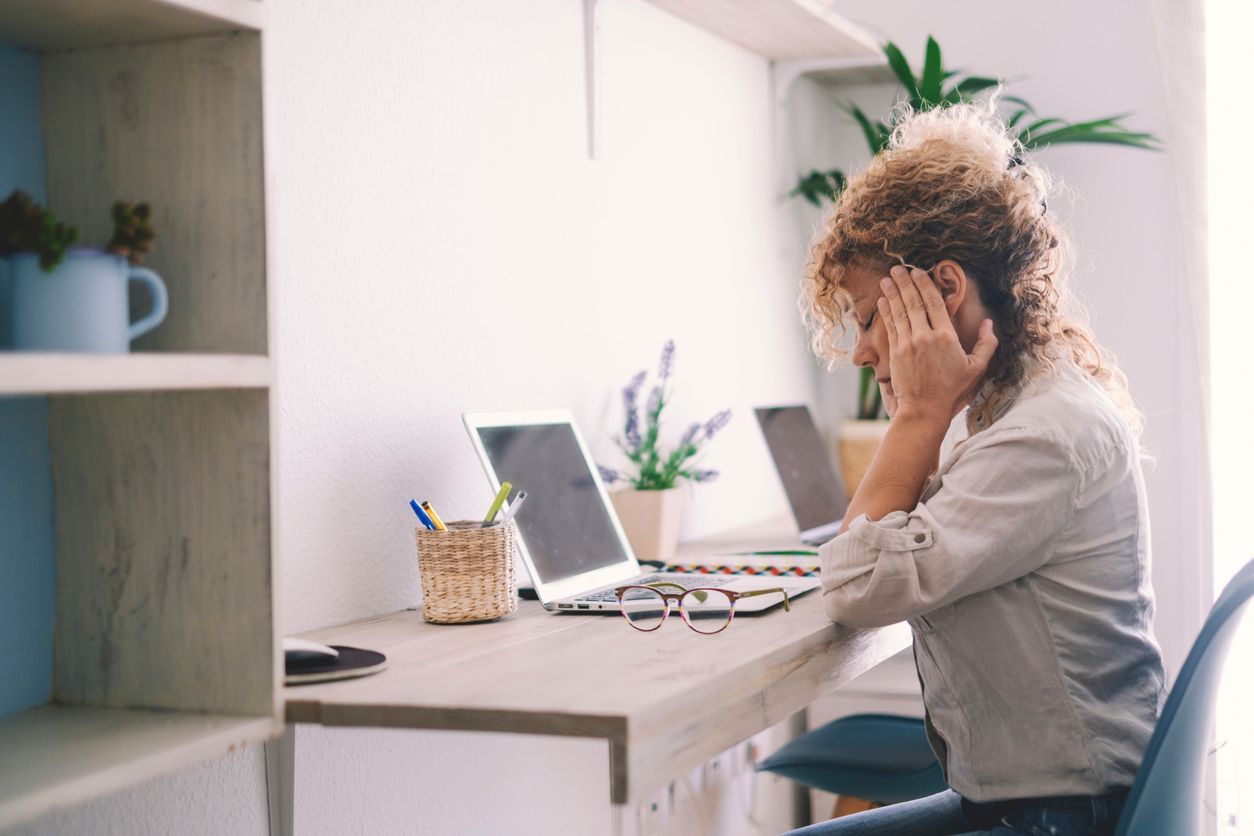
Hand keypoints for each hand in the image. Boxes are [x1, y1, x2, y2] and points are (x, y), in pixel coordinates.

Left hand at [877, 265, 996, 421]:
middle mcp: (925, 337)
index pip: (934, 303)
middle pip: (914, 302)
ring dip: (893, 292)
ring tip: (888, 277)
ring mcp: (908, 344)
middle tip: (898, 267)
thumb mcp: (976, 368)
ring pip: (900, 311)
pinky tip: (883, 299)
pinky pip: (890, 326)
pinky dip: (886, 311)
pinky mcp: (895, 352)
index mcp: (946, 337)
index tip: (918, 272)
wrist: (924, 408)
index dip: (925, 285)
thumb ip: (987, 344)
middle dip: (905, 283)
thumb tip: (990, 323)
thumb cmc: (952, 389)